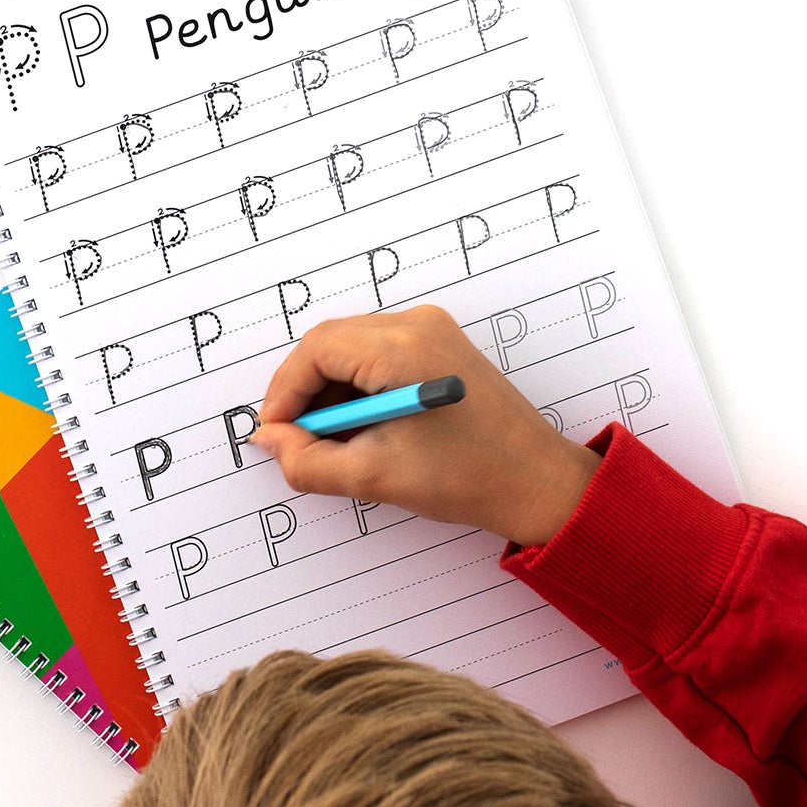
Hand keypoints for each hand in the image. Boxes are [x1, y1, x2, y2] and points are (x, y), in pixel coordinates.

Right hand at [256, 305, 600, 546]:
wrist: (535, 480)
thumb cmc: (469, 477)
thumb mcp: (373, 476)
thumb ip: (308, 460)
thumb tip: (271, 440)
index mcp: (401, 348)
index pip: (316, 349)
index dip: (286, 391)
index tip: (276, 431)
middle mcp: (417, 325)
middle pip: (332, 343)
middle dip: (308, 392)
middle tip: (301, 441)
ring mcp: (432, 331)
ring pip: (352, 348)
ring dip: (334, 392)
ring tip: (339, 443)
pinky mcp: (440, 345)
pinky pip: (379, 353)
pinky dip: (360, 388)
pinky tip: (366, 429)